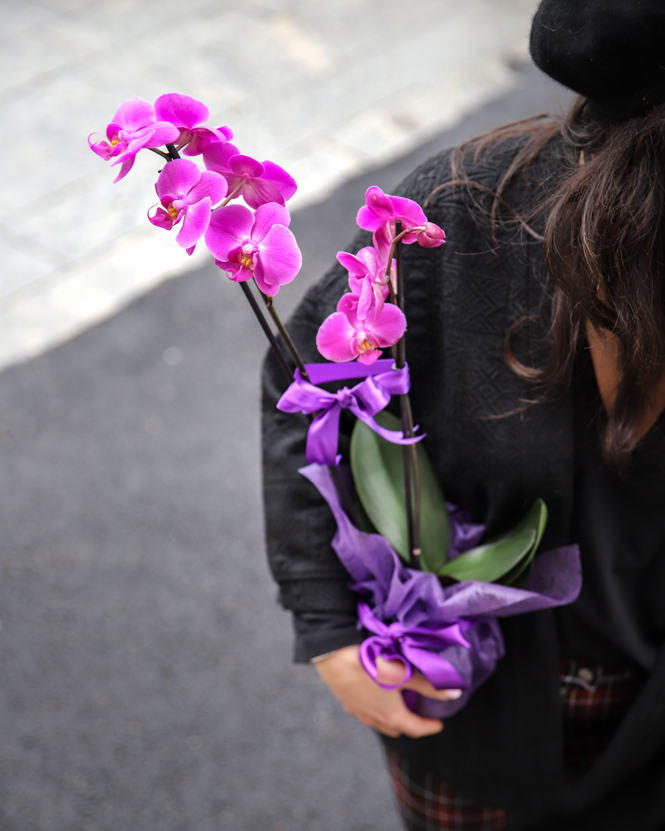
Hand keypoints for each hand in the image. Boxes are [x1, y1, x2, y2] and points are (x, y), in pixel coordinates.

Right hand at [314, 644, 461, 737]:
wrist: (334, 657)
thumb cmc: (370, 666)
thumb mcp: (404, 674)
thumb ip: (428, 685)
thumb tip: (454, 693)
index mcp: (391, 716)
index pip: (415, 729)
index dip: (429, 727)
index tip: (438, 724)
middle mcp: (375, 719)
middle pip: (397, 728)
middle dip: (410, 723)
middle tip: (418, 710)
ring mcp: (359, 712)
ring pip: (379, 721)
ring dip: (391, 716)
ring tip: (397, 700)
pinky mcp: (347, 702)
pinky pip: (366, 711)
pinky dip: (375, 707)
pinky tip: (375, 692)